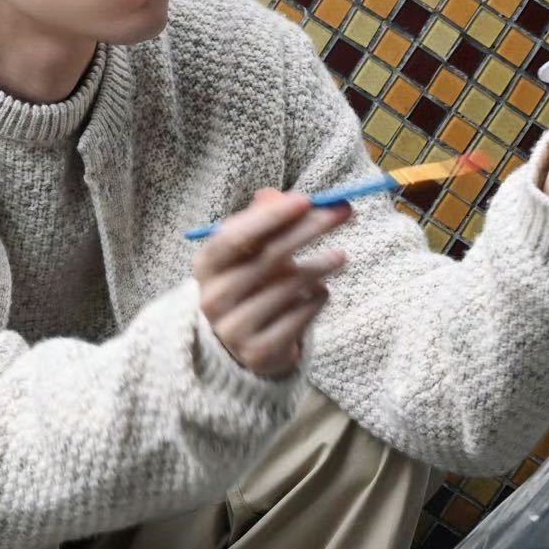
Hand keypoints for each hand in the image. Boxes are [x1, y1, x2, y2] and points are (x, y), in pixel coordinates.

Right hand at [191, 190, 353, 378]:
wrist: (244, 340)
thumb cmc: (252, 281)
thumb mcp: (252, 249)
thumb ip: (265, 220)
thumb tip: (281, 196)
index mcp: (206, 265)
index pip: (235, 237)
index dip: (271, 218)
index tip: (306, 199)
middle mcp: (213, 298)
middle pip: (267, 258)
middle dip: (308, 230)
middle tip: (342, 214)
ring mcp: (234, 328)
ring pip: (288, 288)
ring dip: (321, 266)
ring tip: (341, 256)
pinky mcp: (258, 352)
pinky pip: (299, 317)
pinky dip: (317, 299)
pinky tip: (322, 291)